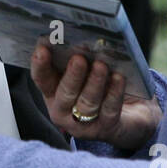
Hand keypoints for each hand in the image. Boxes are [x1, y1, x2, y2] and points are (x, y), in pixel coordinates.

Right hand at [31, 46, 160, 150]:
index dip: (40, 65)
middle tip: (79, 58)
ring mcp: (84, 123)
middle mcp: (64, 111)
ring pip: (87, 102)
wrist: (126, 116)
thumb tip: (78, 40)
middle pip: (65, 93)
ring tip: (101, 66)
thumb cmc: (99, 89)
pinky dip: (114, 92)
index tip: (43, 49)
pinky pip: (109, 108)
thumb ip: (75, 60)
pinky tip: (119, 78)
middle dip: (72, 75)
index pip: (42, 80)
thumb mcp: (83, 74)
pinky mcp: (106, 127)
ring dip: (94, 82)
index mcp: (53, 94)